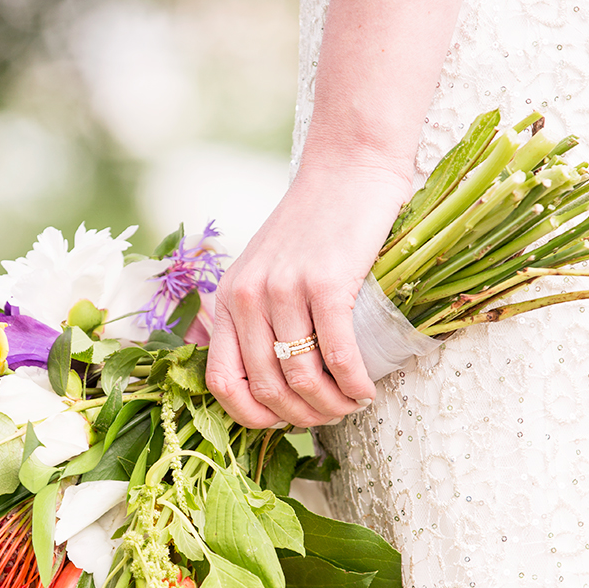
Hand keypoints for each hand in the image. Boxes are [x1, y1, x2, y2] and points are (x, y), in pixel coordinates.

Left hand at [206, 154, 412, 427]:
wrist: (350, 166)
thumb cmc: (316, 223)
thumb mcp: (267, 267)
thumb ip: (260, 313)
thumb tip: (275, 380)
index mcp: (229, 299)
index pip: (221, 381)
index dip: (251, 415)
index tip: (283, 421)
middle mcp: (248, 297)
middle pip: (267, 388)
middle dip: (302, 417)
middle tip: (331, 417)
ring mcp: (285, 290)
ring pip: (302, 379)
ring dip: (332, 406)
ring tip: (352, 405)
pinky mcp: (326, 283)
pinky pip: (336, 356)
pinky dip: (354, 384)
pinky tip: (366, 390)